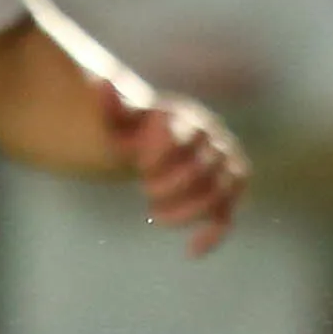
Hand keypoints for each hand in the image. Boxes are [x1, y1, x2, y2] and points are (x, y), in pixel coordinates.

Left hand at [106, 90, 246, 256]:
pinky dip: (213, 234)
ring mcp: (225, 168)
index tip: (139, 165)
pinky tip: (192, 251)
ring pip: (219, 194)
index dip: (157, 157)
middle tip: (145, 190)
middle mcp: (216, 141)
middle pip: (201, 170)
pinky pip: (229, 216)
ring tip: (155, 214)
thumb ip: (112, 107)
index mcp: (190, 120)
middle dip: (169, 186)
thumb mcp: (120, 121)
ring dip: (186, 211)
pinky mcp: (227, 195)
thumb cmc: (137, 132)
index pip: (180, 140)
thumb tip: (103, 82)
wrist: (161, 145)